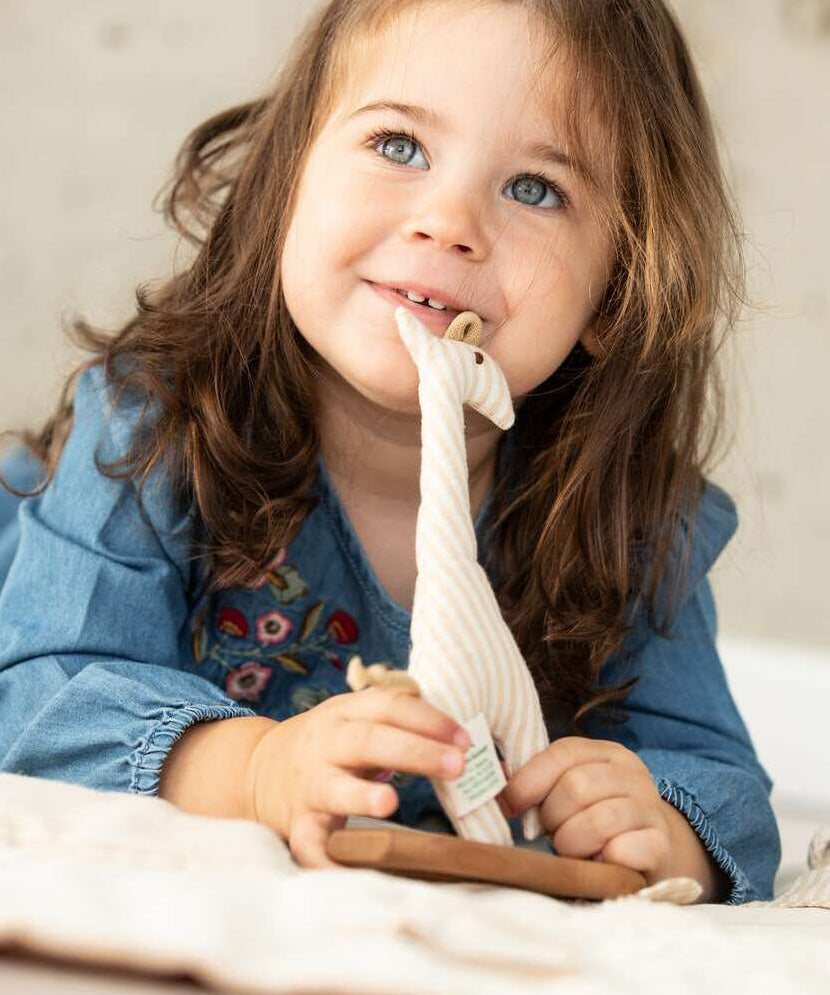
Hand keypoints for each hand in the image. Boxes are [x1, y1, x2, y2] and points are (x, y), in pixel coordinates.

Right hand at [243, 687, 470, 868]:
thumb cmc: (332, 745)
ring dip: (360, 794)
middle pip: (368, 741)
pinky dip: (326, 861)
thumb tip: (466, 741)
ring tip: (389, 802)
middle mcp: (326, 743)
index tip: (465, 739)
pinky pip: (309, 844)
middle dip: (414, 751)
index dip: (429, 720)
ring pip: (334, 787)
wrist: (259, 769)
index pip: (390, 706)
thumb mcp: (358, 720)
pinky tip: (351, 874)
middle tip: (457, 765)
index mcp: (347, 713)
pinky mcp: (297, 823)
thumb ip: (401, 724)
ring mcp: (309, 784)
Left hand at [497, 736, 674, 885]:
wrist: (647, 853)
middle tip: (550, 834)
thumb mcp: (567, 793)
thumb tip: (496, 783)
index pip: (563, 753)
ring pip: (598, 820)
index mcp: (607, 753)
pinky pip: (622, 851)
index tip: (511, 806)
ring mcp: (651, 808)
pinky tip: (598, 863)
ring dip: (572, 843)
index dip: (529, 780)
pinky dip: (601, 861)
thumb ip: (536, 783)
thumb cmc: (592, 820)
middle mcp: (633, 774)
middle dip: (552, 817)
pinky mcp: (660, 845)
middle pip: (576, 786)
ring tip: (571, 850)